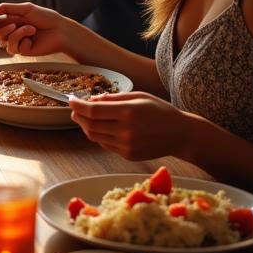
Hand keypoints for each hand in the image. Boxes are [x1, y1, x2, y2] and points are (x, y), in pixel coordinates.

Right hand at [0, 1, 83, 56]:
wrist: (60, 30)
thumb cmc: (45, 17)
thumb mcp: (24, 8)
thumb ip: (5, 8)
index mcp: (11, 20)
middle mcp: (12, 31)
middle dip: (1, 28)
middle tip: (13, 23)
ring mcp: (16, 41)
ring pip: (2, 40)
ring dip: (13, 32)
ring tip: (28, 28)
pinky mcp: (22, 51)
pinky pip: (12, 47)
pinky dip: (21, 38)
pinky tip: (31, 36)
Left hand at [69, 92, 193, 160]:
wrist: (181, 135)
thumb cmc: (160, 111)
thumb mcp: (138, 96)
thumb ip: (113, 98)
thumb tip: (90, 100)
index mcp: (128, 112)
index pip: (92, 111)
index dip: (77, 105)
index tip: (70, 100)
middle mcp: (126, 131)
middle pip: (89, 124)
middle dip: (78, 115)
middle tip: (75, 109)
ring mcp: (126, 145)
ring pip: (94, 136)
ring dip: (86, 126)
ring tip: (86, 117)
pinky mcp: (128, 155)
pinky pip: (105, 144)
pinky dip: (98, 135)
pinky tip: (102, 127)